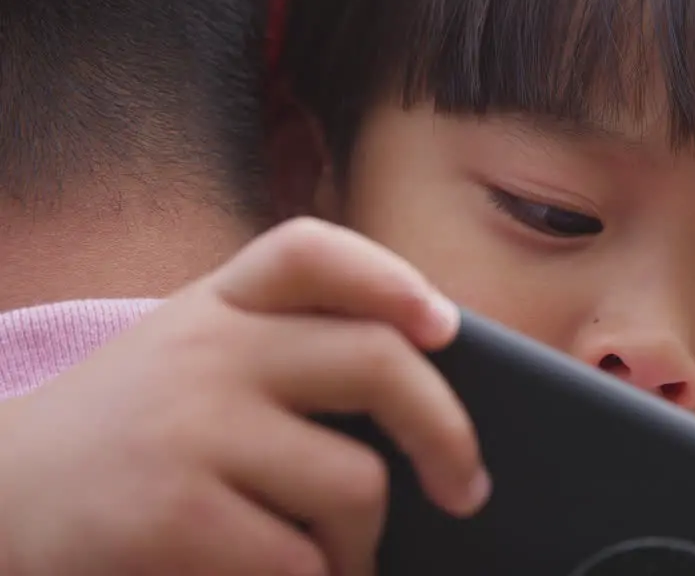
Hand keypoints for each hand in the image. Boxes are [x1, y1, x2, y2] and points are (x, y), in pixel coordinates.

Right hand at [0, 218, 487, 575]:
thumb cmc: (125, 440)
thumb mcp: (188, 361)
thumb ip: (280, 352)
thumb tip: (427, 396)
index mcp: (213, 307)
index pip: (309, 253)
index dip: (390, 280)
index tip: (443, 327)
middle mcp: (205, 350)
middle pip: (376, 363)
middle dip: (447, 433)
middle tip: (465, 485)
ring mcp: (189, 428)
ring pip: (356, 484)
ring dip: (365, 542)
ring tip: (341, 557)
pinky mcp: (174, 515)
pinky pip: (303, 560)